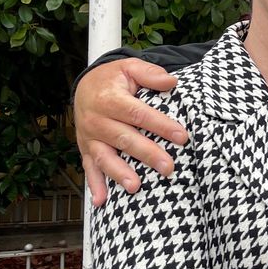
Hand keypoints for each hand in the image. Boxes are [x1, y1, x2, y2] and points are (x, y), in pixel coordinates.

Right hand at [74, 58, 186, 204]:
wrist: (85, 86)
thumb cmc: (114, 78)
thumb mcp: (130, 67)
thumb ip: (150, 73)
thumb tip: (171, 82)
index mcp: (110, 99)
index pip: (139, 114)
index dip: (161, 125)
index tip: (182, 136)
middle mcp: (97, 120)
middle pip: (125, 139)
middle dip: (148, 154)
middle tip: (169, 167)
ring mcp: (90, 137)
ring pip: (105, 157)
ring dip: (120, 173)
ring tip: (136, 186)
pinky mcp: (86, 149)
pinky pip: (89, 168)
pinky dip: (94, 185)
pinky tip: (101, 201)